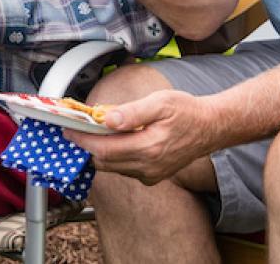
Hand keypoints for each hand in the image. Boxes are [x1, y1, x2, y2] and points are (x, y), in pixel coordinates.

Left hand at [69, 88, 220, 185]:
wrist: (210, 127)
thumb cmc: (187, 111)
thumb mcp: (160, 102)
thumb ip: (132, 112)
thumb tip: (107, 119)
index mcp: (149, 148)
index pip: (104, 149)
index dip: (83, 140)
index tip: (69, 131)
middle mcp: (148, 167)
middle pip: (104, 162)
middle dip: (88, 146)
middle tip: (77, 129)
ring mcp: (151, 174)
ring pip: (113, 167)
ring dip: (100, 151)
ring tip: (95, 132)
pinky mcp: (153, 176)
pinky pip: (125, 169)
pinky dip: (114, 156)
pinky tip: (115, 141)